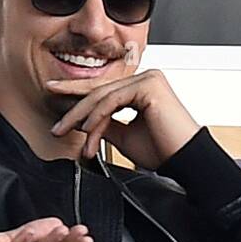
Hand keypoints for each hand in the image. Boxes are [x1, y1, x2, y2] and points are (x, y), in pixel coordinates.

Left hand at [46, 69, 199, 169]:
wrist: (184, 162)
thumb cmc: (163, 150)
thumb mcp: (124, 136)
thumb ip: (105, 124)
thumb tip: (83, 122)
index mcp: (142, 88)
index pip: (104, 90)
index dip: (77, 95)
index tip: (55, 98)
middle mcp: (146, 79)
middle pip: (100, 91)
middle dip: (73, 108)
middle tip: (55, 123)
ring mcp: (148, 79)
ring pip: (103, 96)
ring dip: (82, 118)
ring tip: (67, 132)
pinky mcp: (149, 85)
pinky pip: (112, 100)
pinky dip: (96, 116)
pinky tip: (86, 130)